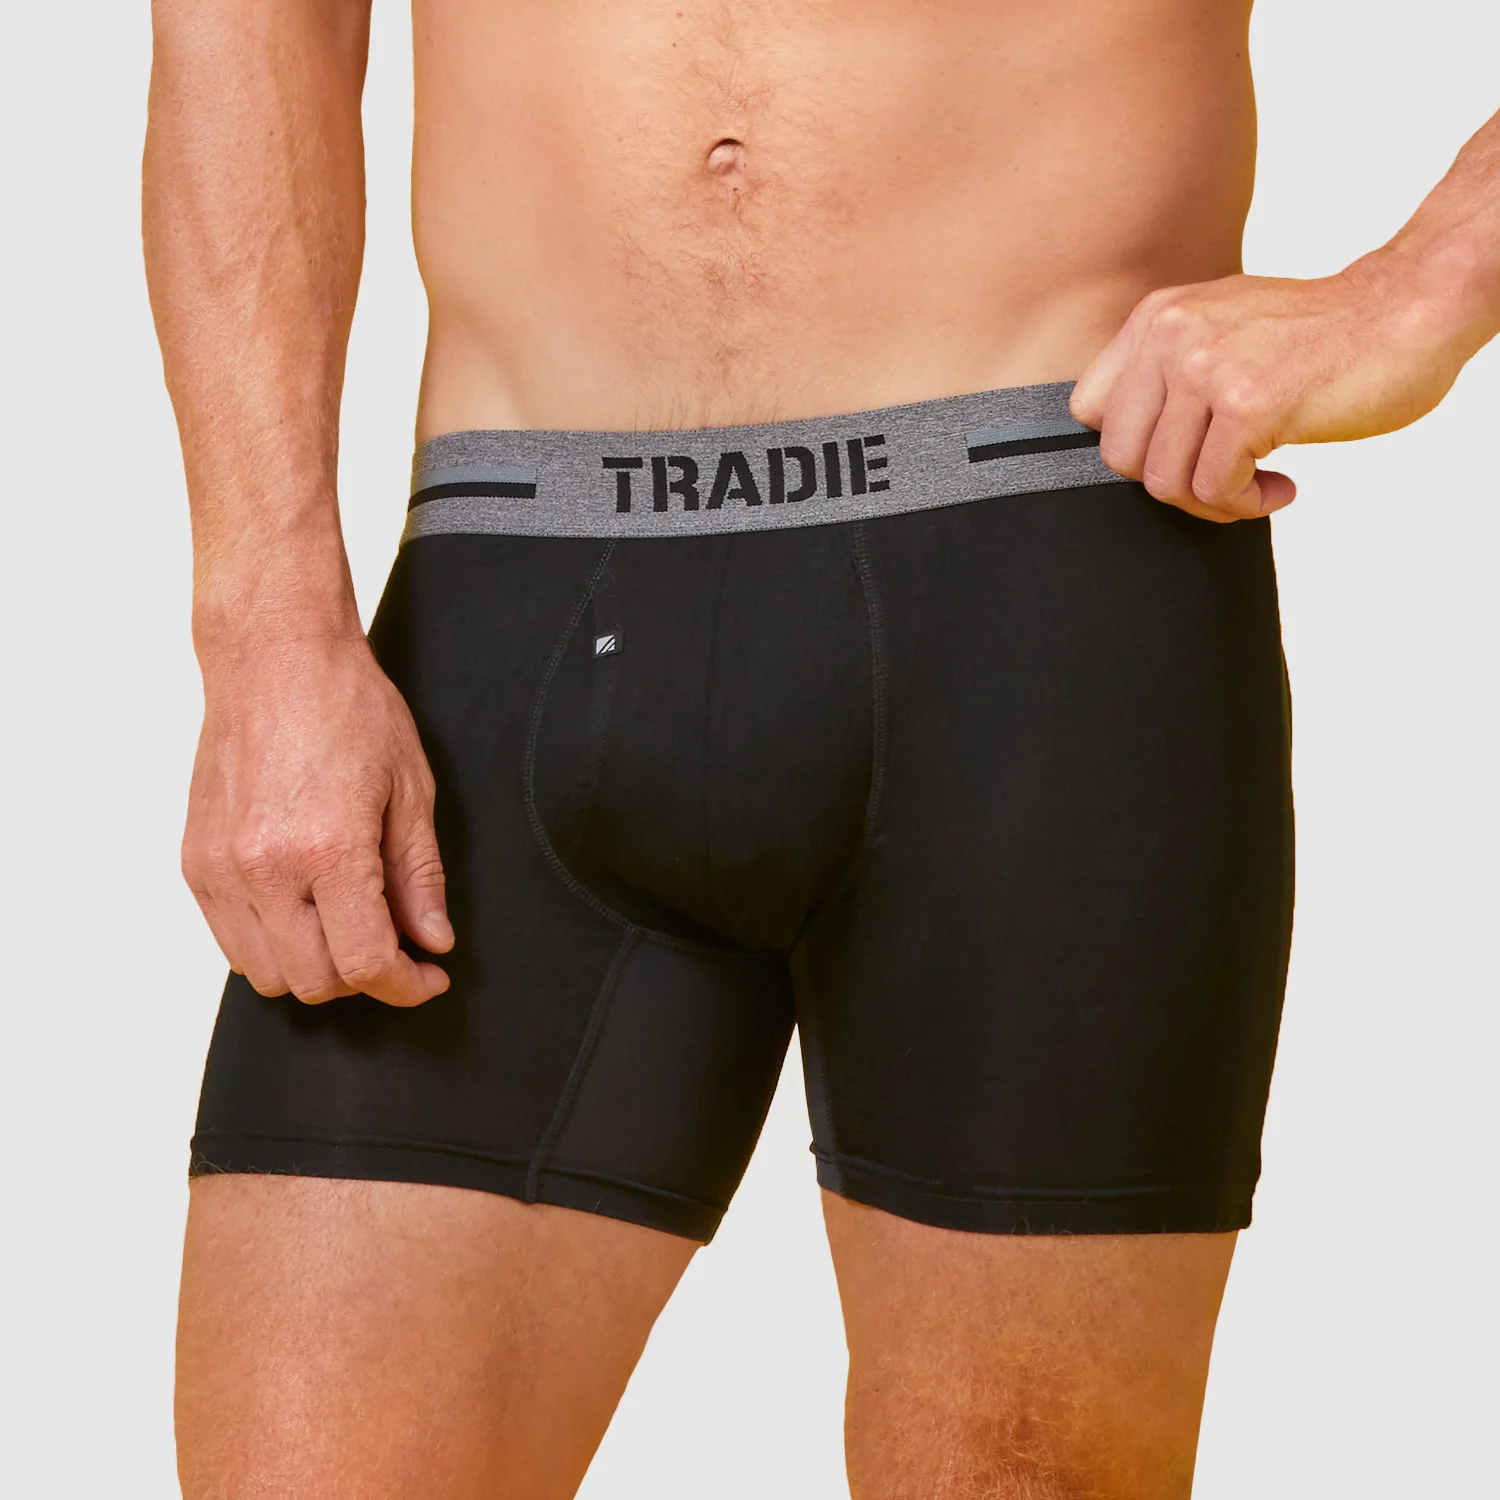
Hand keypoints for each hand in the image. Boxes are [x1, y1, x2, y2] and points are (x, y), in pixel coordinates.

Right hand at [183, 632, 452, 1006]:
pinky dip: (272, 944)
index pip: (365, 963)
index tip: (428, 977)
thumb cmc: (349, 709)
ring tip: (349, 926)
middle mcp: (264, 869)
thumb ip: (419, 876)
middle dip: (365, 979)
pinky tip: (306, 908)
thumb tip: (432, 941)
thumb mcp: (410, 790)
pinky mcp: (195, 862)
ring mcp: (220, 869)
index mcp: (327, 851)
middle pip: (314, 982)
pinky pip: (230, 941)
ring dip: (314, 967)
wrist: (274, 658)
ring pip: (265, 975)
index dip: (405, 986)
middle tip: (398, 947)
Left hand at [1070, 251, 1471, 521]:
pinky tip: (1280, 486)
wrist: (1408, 310)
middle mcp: (1171, 335)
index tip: (1183, 453)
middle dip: (1171, 485)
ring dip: (1213, 502)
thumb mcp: (1221, 327)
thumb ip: (1168, 369)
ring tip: (1256, 486)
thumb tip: (1128, 441)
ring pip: (1164, 481)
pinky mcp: (1248, 404)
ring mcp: (1206, 368)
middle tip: (1221, 482)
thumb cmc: (1320, 334)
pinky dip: (1246, 504)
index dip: (1135, 447)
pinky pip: (1215, 489)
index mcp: (1156, 317)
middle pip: (1120, 455)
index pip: (1090, 410)